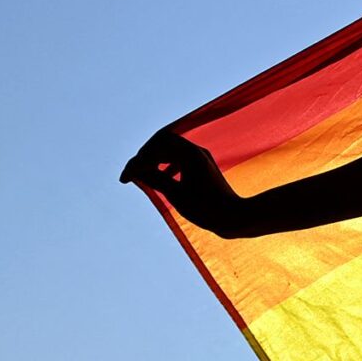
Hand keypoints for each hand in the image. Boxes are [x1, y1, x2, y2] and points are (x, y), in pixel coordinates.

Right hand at [121, 129, 243, 233]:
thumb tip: (135, 169)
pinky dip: (167, 166)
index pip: (156, 146)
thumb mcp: (175, 194)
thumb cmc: (207, 208)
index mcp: (189, 153)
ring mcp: (201, 158)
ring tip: (142, 176)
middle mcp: (197, 151)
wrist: (235, 217)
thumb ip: (153, 178)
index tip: (126, 179)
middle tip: (131, 174)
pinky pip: (180, 158)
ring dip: (155, 160)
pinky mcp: (204, 167)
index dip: (137, 160)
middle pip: (162, 143)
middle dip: (145, 157)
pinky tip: (162, 179)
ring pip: (171, 150)